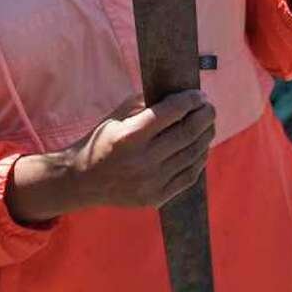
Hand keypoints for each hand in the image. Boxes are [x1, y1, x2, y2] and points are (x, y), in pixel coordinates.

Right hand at [7, 91, 215, 221]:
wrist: (82, 182)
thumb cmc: (101, 143)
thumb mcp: (116, 118)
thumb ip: (144, 104)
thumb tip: (176, 93)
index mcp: (129, 136)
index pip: (170, 113)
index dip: (190, 101)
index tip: (200, 95)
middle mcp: (142, 160)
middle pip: (187, 134)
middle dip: (204, 116)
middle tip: (210, 108)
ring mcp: (151, 182)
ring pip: (192, 155)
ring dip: (206, 136)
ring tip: (208, 125)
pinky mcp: (156, 197)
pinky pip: (188, 176)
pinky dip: (199, 159)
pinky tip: (201, 148)